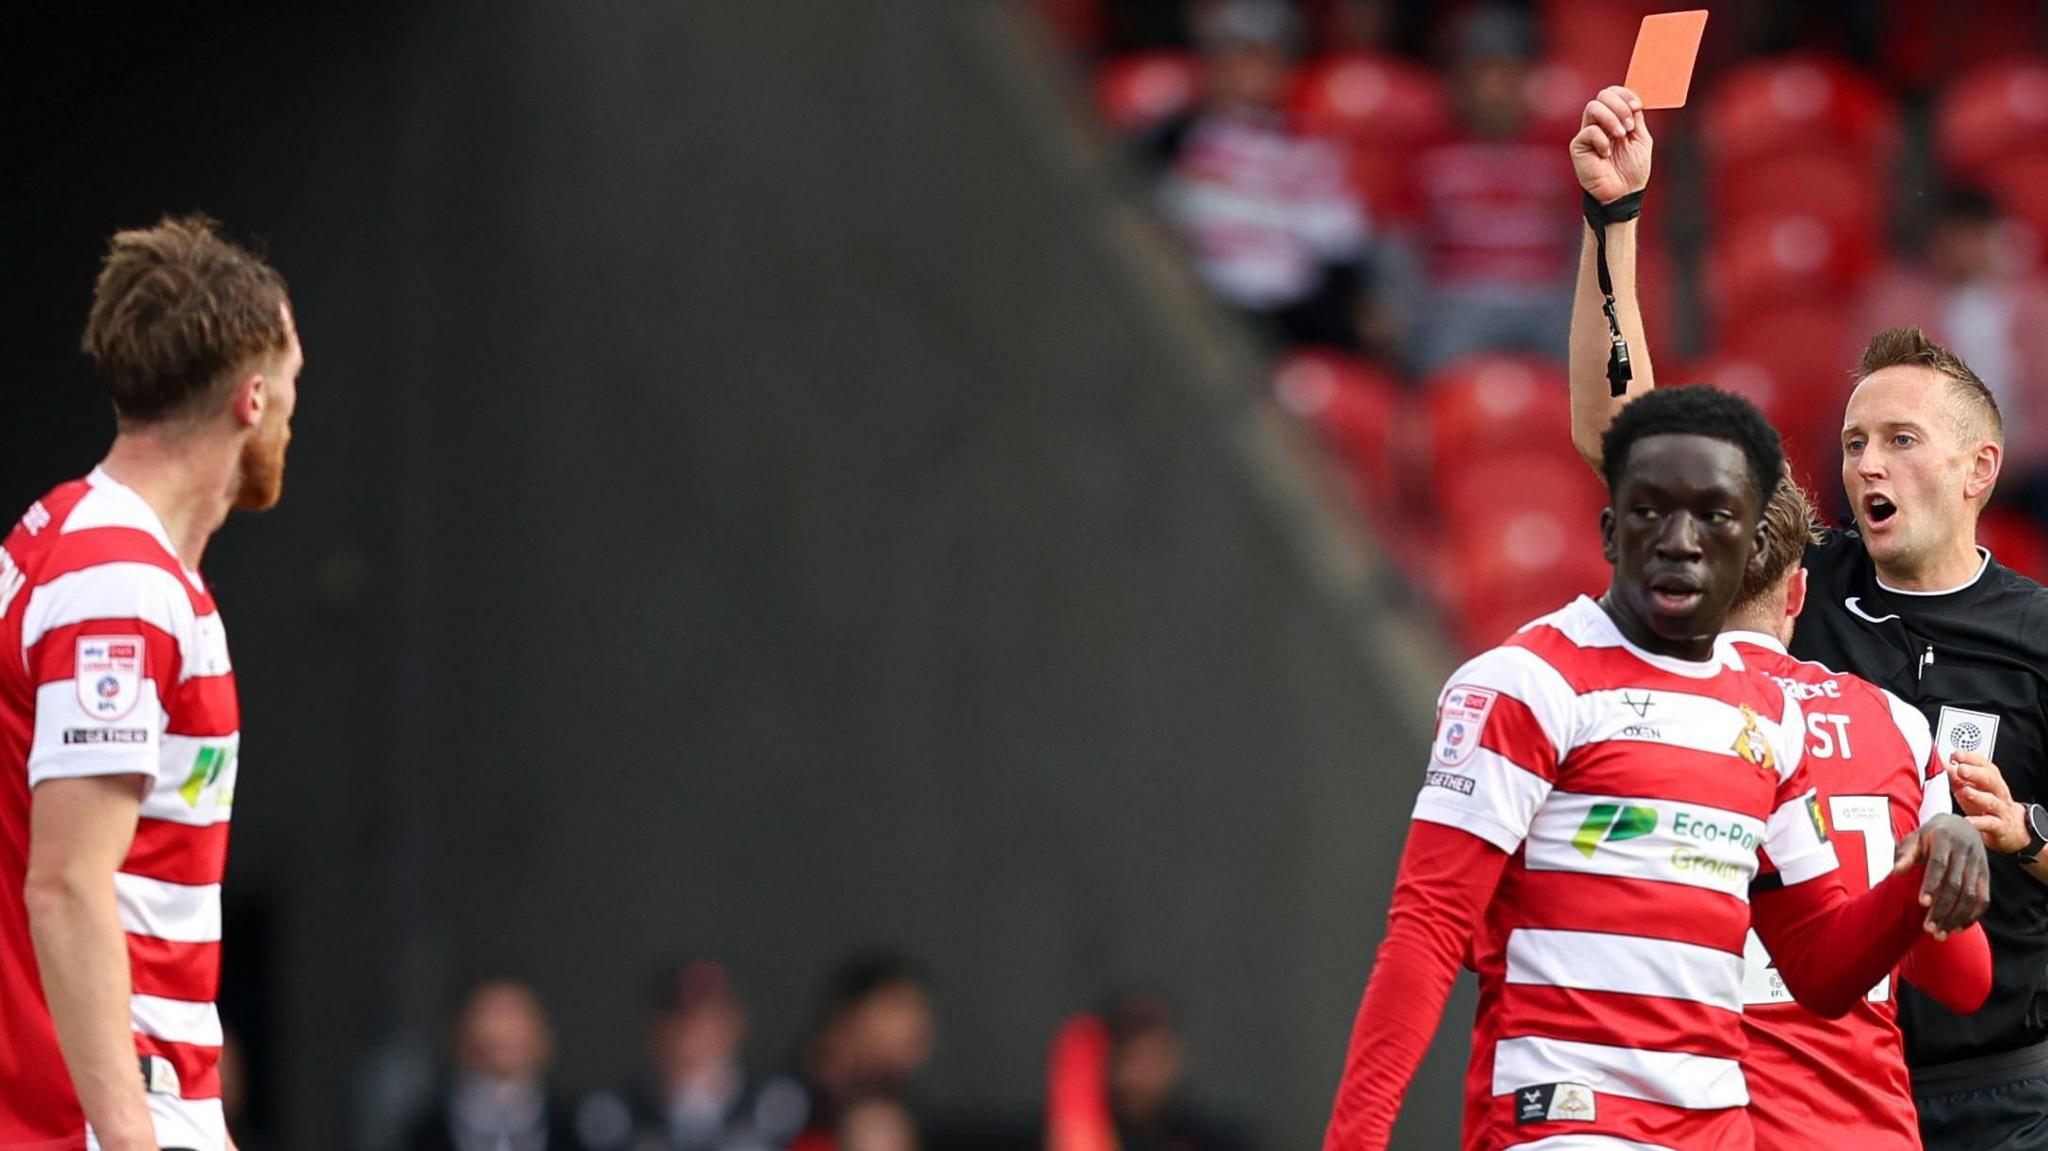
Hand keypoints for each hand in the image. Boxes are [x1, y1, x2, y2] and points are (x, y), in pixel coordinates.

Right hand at [1571, 85, 1652, 204]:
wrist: (1623, 194)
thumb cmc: (1632, 171)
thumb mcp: (1642, 140)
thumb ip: (1637, 119)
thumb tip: (1634, 101)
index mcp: (1615, 119)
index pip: (1614, 93)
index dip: (1625, 94)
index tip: (1637, 106)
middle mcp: (1600, 124)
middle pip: (1603, 95)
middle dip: (1620, 106)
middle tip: (1629, 126)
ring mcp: (1588, 134)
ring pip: (1593, 107)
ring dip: (1611, 118)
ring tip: (1620, 135)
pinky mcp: (1578, 147)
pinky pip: (1589, 131)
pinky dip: (1602, 140)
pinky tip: (1606, 154)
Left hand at [1893, 813, 1990, 937]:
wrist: (1960, 826)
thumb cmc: (1929, 836)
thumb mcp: (1915, 838)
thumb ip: (1905, 854)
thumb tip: (1896, 872)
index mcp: (1944, 839)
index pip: (1938, 864)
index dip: (1931, 884)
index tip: (1921, 903)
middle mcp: (1965, 851)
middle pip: (1955, 884)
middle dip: (1942, 908)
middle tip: (1928, 929)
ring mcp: (1979, 864)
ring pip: (1971, 895)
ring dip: (1956, 917)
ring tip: (1940, 934)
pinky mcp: (1986, 875)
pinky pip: (1983, 899)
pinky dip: (1972, 916)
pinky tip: (1957, 928)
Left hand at [1951, 750, 2029, 853]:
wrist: (2012, 829)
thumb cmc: (1987, 807)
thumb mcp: (1971, 789)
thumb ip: (1957, 777)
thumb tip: (1940, 762)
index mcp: (1991, 781)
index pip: (1985, 766)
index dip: (1972, 759)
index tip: (1957, 755)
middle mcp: (1997, 793)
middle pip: (1990, 780)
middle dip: (1975, 773)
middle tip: (1961, 769)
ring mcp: (1999, 810)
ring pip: (1992, 801)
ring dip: (1978, 795)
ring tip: (1965, 791)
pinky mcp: (1999, 827)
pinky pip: (1990, 824)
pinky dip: (1979, 823)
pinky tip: (1967, 821)